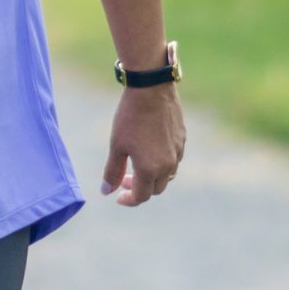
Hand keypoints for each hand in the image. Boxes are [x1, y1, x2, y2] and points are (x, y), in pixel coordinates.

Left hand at [101, 84, 185, 207]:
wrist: (151, 90)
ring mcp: (178, 152)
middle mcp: (168, 165)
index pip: (141, 196)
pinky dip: (162, 163)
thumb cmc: (130, 117)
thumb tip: (106, 191)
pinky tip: (150, 149)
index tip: (118, 197)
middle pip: (156, 189)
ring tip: (137, 165)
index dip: (129, 200)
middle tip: (124, 179)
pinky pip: (174, 159)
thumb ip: (112, 171)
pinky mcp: (182, 140)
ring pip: (167, 175)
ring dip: (152, 177)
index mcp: (150, 169)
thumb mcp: (116, 145)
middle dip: (139, 188)